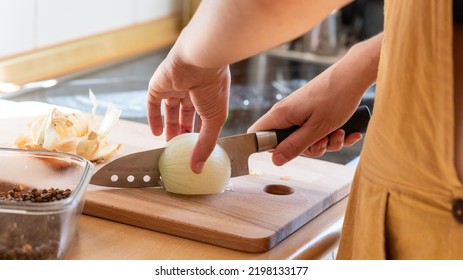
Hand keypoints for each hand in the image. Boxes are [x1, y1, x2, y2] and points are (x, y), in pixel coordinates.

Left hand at [147, 51, 230, 172]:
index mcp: (208, 95)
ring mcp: (174, 87)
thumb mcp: (214, 120)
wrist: (200, 60)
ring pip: (169, 110)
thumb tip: (198, 168)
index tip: (195, 148)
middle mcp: (192, 90)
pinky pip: (153, 103)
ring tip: (167, 145)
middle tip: (179, 149)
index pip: (201, 117)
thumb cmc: (213, 87)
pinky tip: (156, 132)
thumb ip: (205, 144)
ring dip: (169, 126)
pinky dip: (154, 117)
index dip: (197, 132)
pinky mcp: (158, 85)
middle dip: (182, 131)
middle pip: (184, 114)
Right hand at [248, 71, 363, 165]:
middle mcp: (287, 113)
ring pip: (305, 140)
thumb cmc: (336, 98)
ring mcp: (300, 113)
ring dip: (326, 143)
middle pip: (286, 143)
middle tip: (324, 141)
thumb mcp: (316, 129)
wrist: (354, 75)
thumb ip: (294, 146)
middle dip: (309, 149)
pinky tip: (348, 132)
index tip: (290, 151)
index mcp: (281, 115)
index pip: (257, 135)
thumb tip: (274, 160)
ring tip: (340, 133)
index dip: (268, 148)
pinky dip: (333, 135)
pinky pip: (317, 132)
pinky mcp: (312, 112)